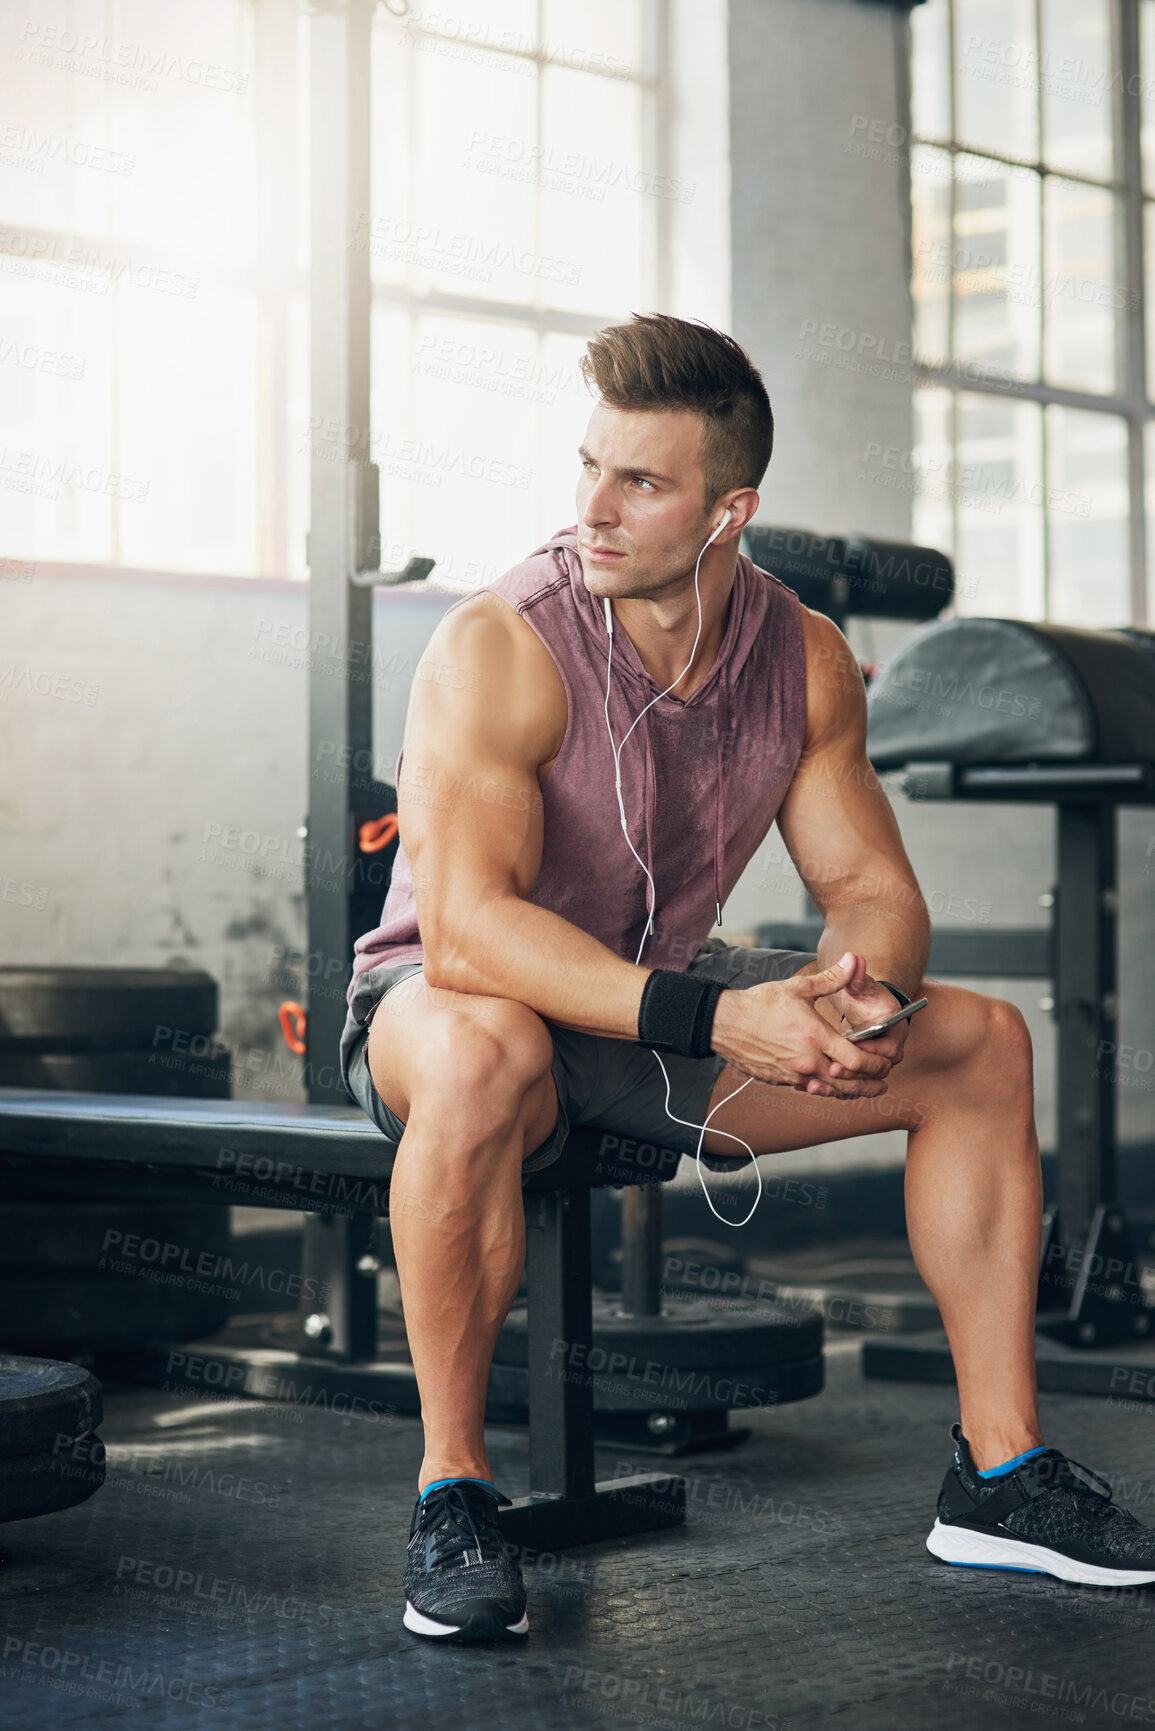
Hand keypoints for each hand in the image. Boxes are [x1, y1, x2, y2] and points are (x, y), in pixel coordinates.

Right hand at [710, 952, 894, 1098]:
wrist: (725, 1023)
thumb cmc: (760, 1004)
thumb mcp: (799, 988)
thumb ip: (831, 979)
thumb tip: (852, 960)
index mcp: (816, 1037)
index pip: (857, 1061)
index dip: (876, 1066)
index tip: (885, 1064)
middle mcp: (807, 1060)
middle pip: (849, 1083)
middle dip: (870, 1084)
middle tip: (882, 1083)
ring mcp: (793, 1074)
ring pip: (830, 1090)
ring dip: (851, 1091)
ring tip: (866, 1090)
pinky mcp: (781, 1080)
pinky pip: (810, 1088)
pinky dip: (825, 1088)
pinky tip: (832, 1084)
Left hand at [827, 963, 912, 1077]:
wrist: (865, 1004)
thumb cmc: (863, 992)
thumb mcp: (859, 984)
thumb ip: (855, 975)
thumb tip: (853, 957)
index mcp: (894, 1027)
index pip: (888, 1048)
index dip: (869, 1051)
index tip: (849, 1049)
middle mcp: (891, 1047)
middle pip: (877, 1069)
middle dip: (855, 1072)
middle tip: (832, 1071)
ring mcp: (879, 1059)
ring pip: (864, 1079)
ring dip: (845, 1083)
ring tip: (818, 1082)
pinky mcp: (865, 1067)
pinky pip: (854, 1081)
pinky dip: (837, 1085)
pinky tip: (812, 1085)